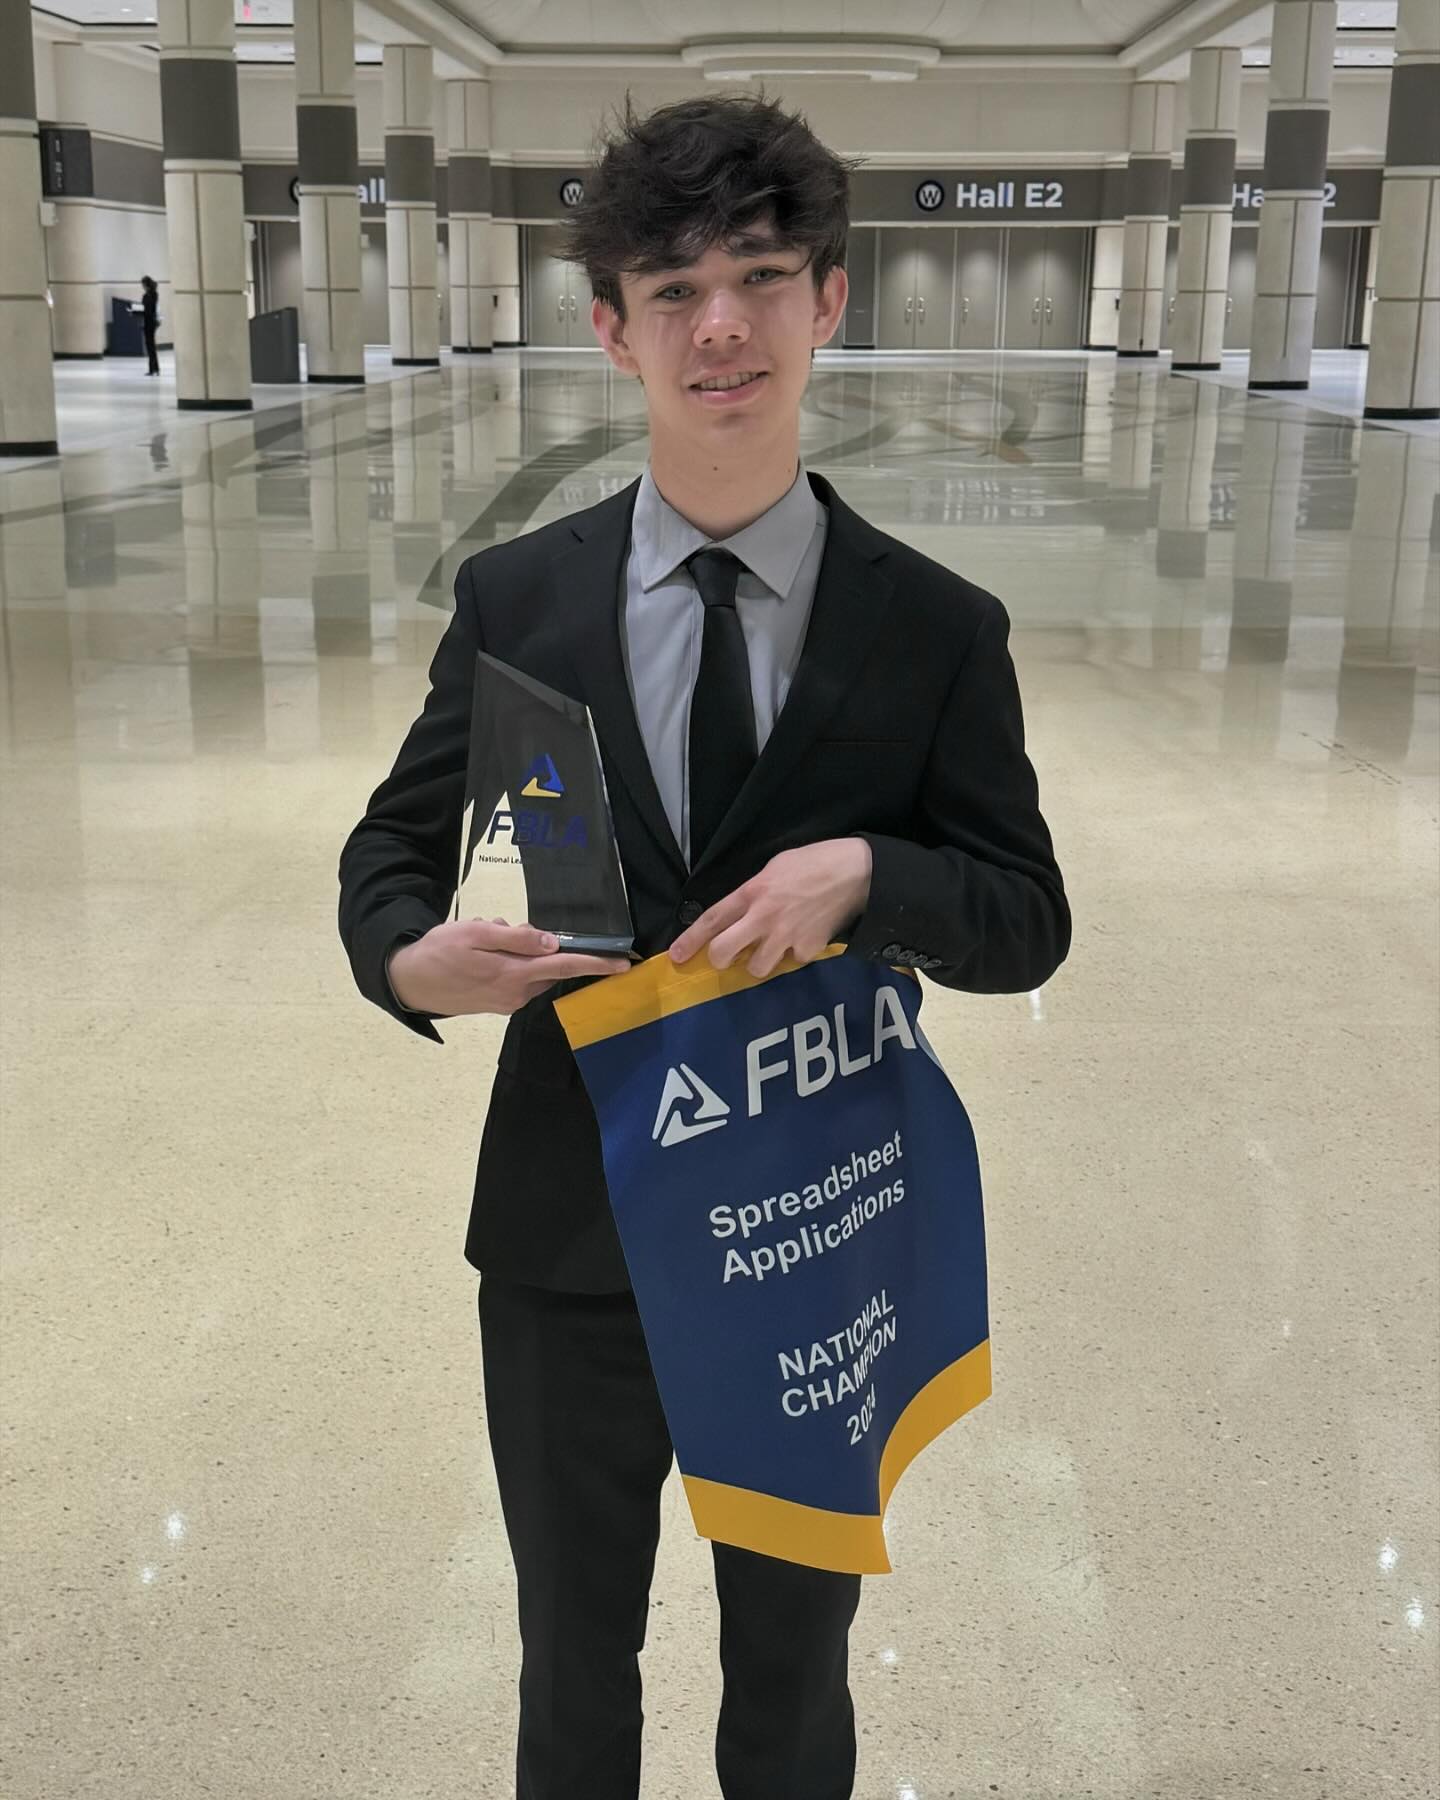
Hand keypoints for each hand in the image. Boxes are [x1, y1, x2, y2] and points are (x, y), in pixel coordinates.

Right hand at [389, 918, 629, 1017]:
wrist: (408, 981)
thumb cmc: (440, 952)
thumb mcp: (476, 934)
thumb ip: (516, 938)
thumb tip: (553, 944)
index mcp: (514, 975)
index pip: (565, 968)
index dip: (596, 964)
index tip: (623, 964)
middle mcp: (517, 994)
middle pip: (548, 965)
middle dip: (534, 943)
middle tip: (498, 929)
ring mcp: (507, 1002)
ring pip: (530, 968)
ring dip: (515, 951)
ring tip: (480, 939)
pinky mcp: (498, 1003)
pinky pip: (515, 976)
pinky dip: (505, 961)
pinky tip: (478, 952)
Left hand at [669, 838, 872, 979]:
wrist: (855, 873)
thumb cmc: (812, 862)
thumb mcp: (774, 868)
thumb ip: (753, 892)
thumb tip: (741, 912)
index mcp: (752, 892)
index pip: (712, 920)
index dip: (690, 941)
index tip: (676, 957)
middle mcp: (763, 918)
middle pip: (724, 952)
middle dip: (719, 959)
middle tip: (726, 956)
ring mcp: (785, 937)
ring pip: (756, 967)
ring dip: (759, 960)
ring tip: (772, 946)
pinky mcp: (807, 949)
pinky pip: (791, 962)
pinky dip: (794, 955)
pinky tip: (803, 937)